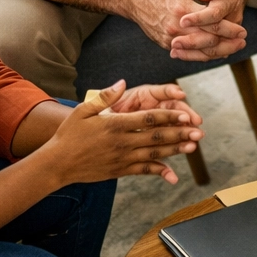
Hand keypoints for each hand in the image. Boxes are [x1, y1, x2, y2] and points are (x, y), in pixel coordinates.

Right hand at [45, 81, 203, 184]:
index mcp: (115, 125)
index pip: (148, 119)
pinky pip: (143, 170)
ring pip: (154, 153)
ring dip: (175, 150)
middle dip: (180, 133)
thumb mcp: (83, 110)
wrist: (57, 164)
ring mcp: (122, 158)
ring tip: (192, 146)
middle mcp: (122, 142)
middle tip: (198, 131)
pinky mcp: (121, 170)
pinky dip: (159, 171)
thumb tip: (122, 83)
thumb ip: (105, 97)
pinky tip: (173, 174)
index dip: (169, 117)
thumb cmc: (69, 135)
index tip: (185, 114)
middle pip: (157, 136)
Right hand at [172, 0, 252, 56]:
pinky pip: (189, 55)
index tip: (243, 30)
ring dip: (219, 53)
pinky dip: (204, 55)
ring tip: (233, 49)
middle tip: (242, 41)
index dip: (230, 29)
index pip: (212, 23)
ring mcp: (170, 39)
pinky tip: (216, 53)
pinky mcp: (166, 45)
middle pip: (208, 41)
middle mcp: (175, 27)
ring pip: (199, 52)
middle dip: (228, 43)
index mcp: (182, 9)